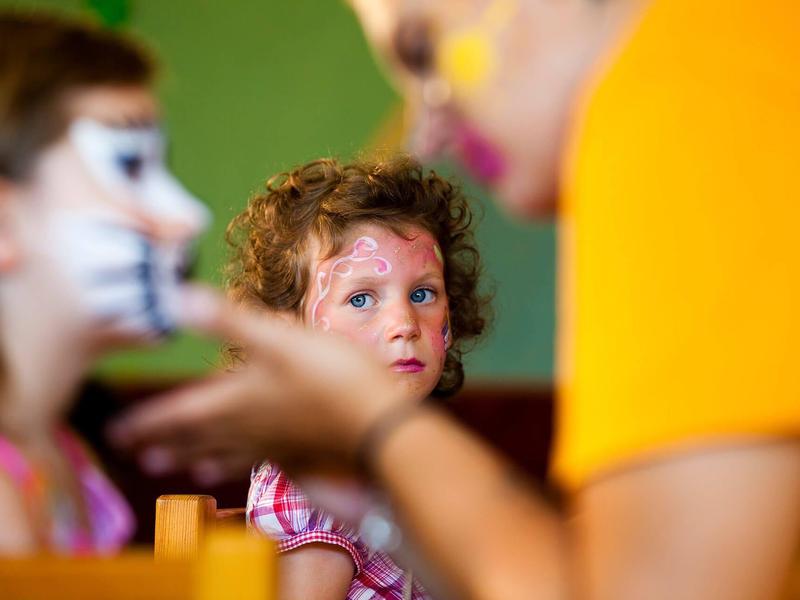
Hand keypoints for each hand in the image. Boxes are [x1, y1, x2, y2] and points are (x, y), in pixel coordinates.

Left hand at [108, 286, 404, 481]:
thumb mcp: (278, 337)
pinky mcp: (293, 450)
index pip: (179, 413)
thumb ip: (228, 320)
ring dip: (188, 456)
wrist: (378, 421)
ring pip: (218, 452)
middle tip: (131, 451)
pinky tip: (224, 469)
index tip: (117, 431)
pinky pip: (249, 461)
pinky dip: (228, 466)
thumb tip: (176, 298)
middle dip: (160, 441)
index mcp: (235, 399)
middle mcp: (246, 426)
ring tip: (165, 466)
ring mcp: (270, 442)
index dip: (147, 420)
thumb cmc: (330, 375)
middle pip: (194, 436)